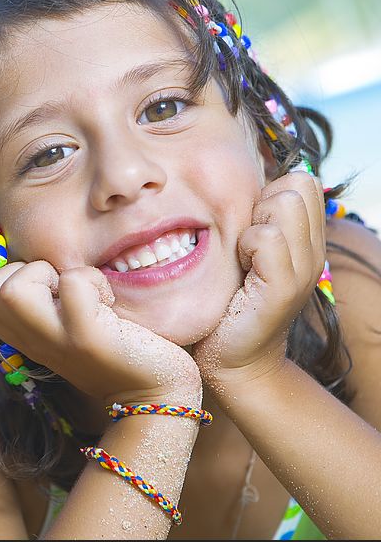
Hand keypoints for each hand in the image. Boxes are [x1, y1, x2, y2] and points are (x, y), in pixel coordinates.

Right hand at [0, 261, 200, 406]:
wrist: (153, 393)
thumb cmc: (116, 349)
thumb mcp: (69, 327)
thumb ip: (48, 303)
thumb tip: (44, 260)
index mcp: (26, 336)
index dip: (16, 275)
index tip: (52, 290)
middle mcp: (34, 340)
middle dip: (25, 270)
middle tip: (62, 289)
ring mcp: (57, 339)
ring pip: (13, 289)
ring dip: (50, 273)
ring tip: (80, 293)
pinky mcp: (86, 336)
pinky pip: (73, 282)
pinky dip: (93, 280)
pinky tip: (109, 303)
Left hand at [193, 171, 325, 388]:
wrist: (233, 361)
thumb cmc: (227, 304)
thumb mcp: (244, 255)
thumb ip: (251, 221)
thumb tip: (233, 183)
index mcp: (306, 240)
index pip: (301, 180)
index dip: (269, 192)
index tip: (248, 227)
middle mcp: (313, 250)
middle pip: (297, 185)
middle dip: (261, 203)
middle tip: (243, 242)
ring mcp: (304, 268)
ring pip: (284, 204)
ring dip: (252, 224)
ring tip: (241, 257)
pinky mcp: (285, 286)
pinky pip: (267, 237)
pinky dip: (246, 245)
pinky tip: (239, 269)